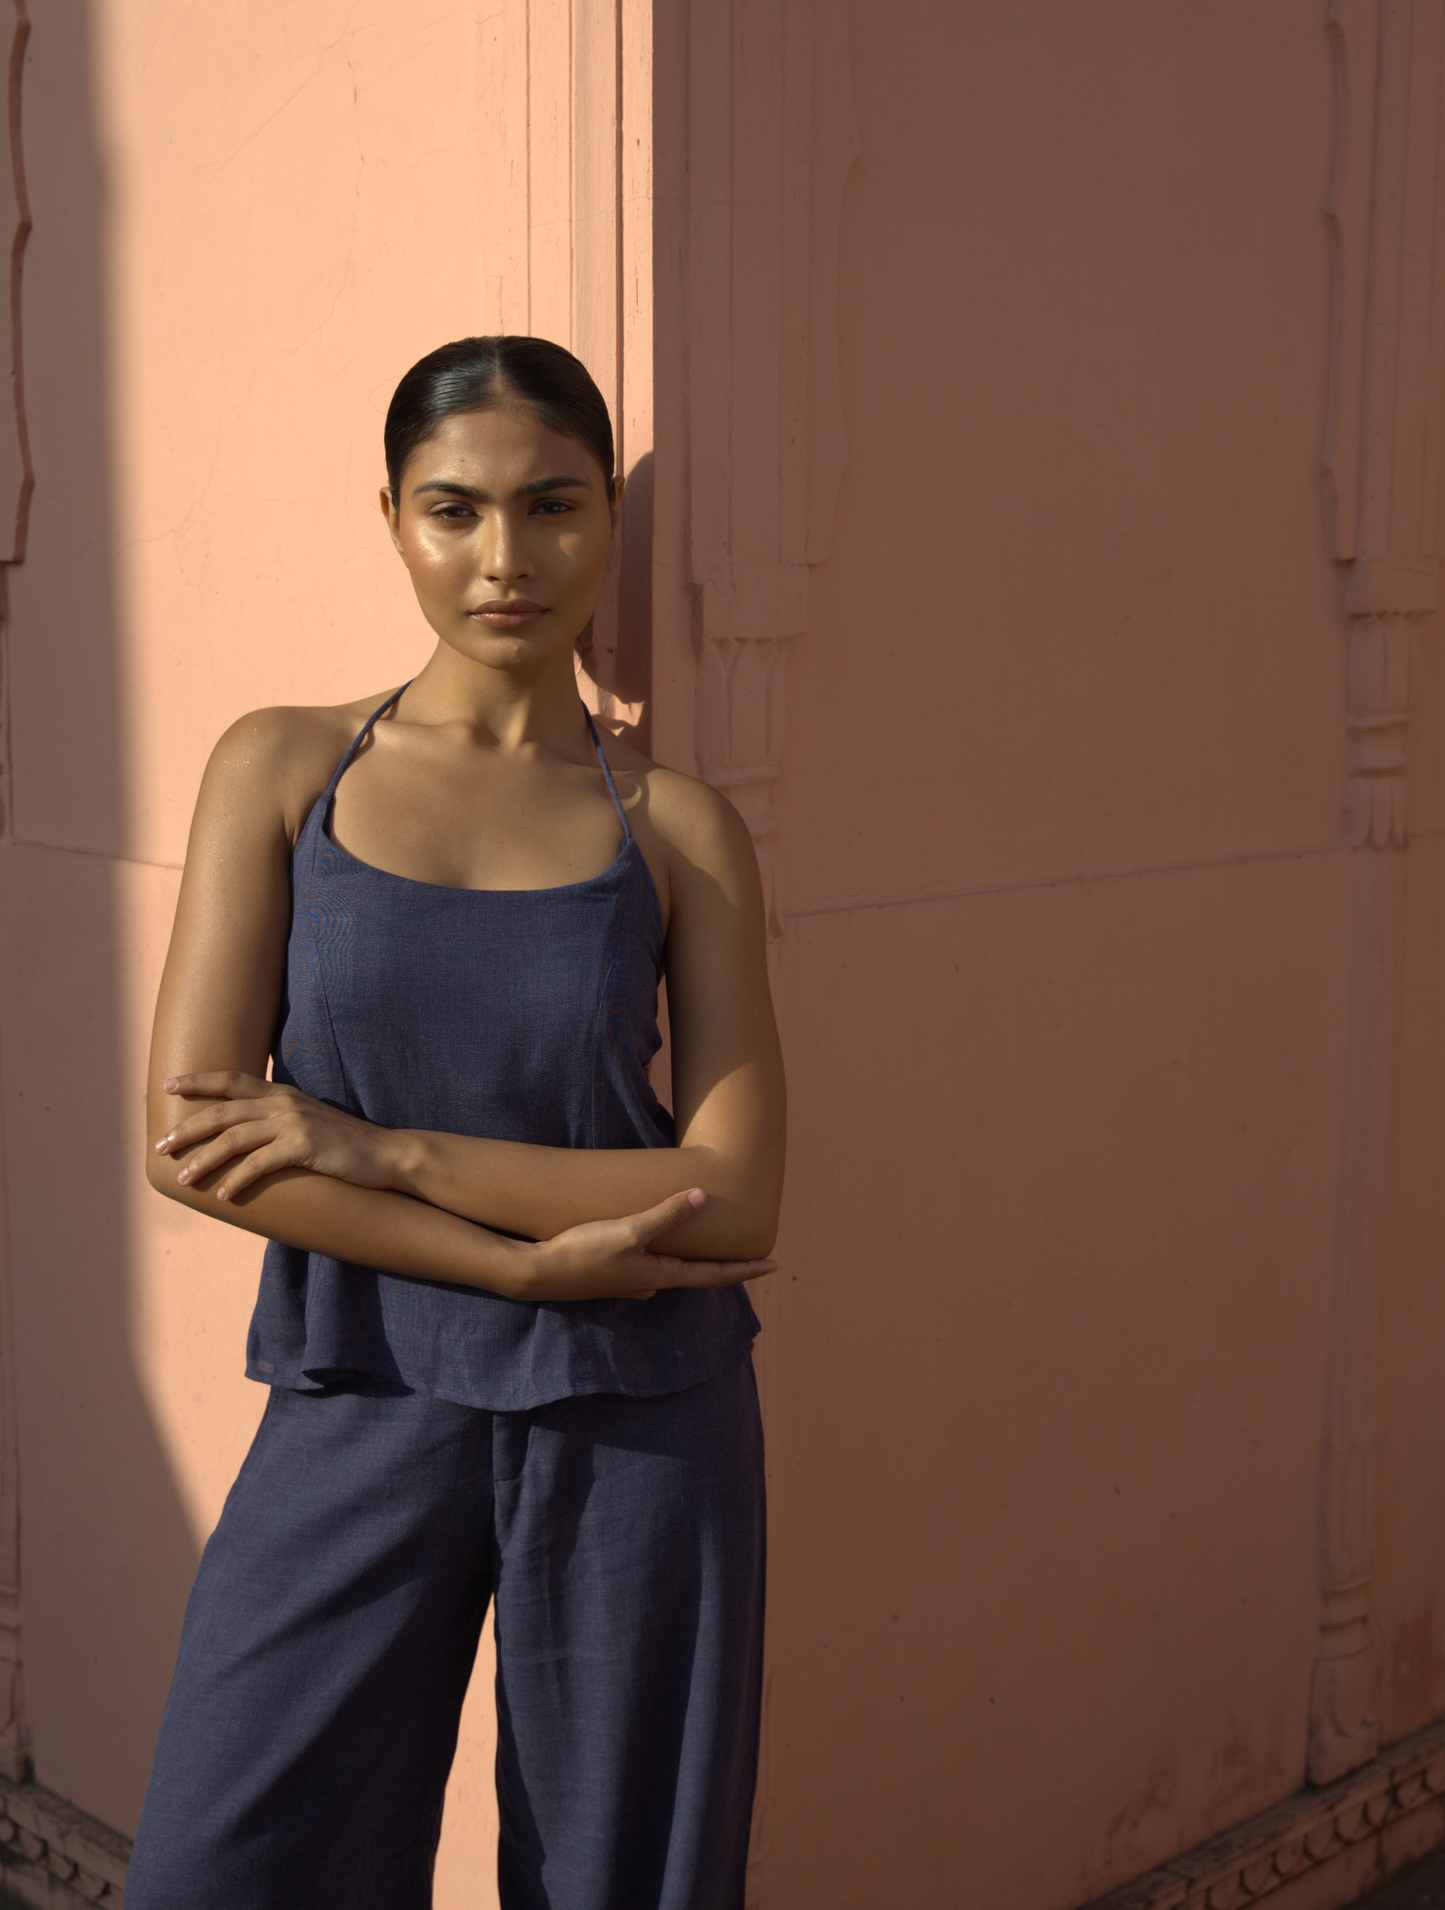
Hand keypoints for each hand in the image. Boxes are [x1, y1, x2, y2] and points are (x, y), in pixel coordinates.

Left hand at [155, 1071, 397, 1200]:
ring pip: (234, 1138)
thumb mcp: (309, 1122)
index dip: (198, 1081)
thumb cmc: (345, 1145)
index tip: (168, 1086)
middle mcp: (284, 1103)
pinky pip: (260, 1164)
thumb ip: (279, 1121)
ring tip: (184, 1177)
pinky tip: (223, 1195)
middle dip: (187, 1128)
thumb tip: (247, 1136)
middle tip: (161, 1145)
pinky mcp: (305, 1146)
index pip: (232, 1079)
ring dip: (204, 1159)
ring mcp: (295, 1123)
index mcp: (282, 1094)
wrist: (386, 1154)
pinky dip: (238, 1180)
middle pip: (223, 1111)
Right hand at [523, 1189, 776, 1301]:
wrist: (537, 1274)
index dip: (746, 1269)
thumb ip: (665, 1215)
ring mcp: (632, 1280)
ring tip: (712, 1244)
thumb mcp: (628, 1231)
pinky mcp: (614, 1272)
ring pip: (674, 1269)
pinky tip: (661, 1242)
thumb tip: (701, 1197)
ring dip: (695, 1259)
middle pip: (698, 1274)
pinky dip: (668, 1253)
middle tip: (752, 1255)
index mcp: (661, 1275)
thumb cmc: (583, 1252)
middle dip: (725, 1265)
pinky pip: (652, 1263)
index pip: (715, 1275)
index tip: (774, 1265)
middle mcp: (651, 1282)